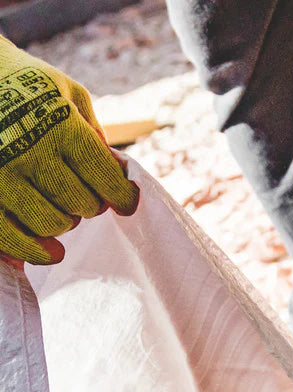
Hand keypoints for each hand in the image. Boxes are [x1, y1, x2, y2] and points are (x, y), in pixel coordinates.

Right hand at [0, 37, 138, 265]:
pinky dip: (36, 251)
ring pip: (53, 225)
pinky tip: (53, 252)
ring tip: (57, 203)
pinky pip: (14, 240)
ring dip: (63, 220)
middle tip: (81, 192)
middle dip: (90, 203)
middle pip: (83, 206)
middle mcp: (33, 154)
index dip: (123, 197)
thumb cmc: (25, 85)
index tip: (127, 202)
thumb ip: (94, 132)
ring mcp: (4, 176)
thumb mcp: (67, 92)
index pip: (106, 179)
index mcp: (62, 128)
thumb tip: (118, 171)